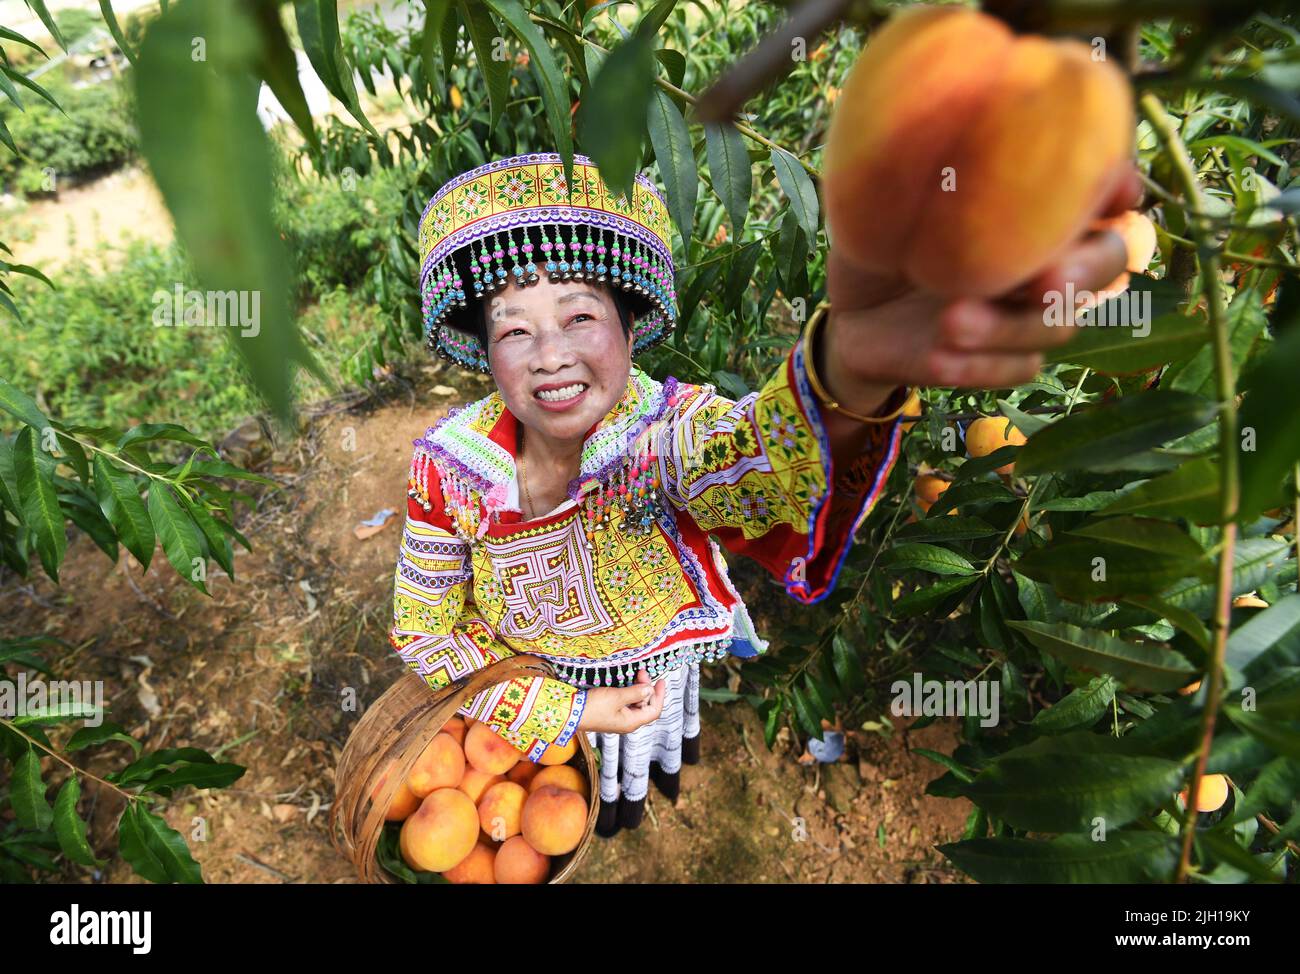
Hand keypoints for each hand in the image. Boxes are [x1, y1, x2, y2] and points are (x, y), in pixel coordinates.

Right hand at [576, 666, 665, 733]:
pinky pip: (626, 703)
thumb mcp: (616, 696)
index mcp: (632, 722)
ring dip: (638, 689)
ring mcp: (619, 718)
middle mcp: (627, 722)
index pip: (654, 710)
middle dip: (647, 689)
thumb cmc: (593, 706)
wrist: (571, 713)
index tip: (661, 681)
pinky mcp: (611, 713)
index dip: (660, 695)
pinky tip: (627, 683)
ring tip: (636, 674)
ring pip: (636, 703)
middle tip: (642, 672)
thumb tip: (649, 689)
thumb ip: (635, 692)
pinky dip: (630, 692)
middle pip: (646, 706)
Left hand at [822, 165, 1143, 398]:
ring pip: (1058, 324)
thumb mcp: (889, 190)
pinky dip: (979, 367)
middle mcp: (1047, 256)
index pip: (1104, 187)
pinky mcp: (1002, 359)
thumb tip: (953, 111)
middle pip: (1106, 262)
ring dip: (1007, 327)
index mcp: (1033, 205)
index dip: (1116, 188)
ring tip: (949, 322)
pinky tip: (937, 357)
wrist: (846, 312)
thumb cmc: (878, 232)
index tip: (1110, 193)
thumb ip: (928, 161)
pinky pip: (1017, 368)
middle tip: (1043, 280)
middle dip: (1083, 272)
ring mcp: (1028, 313)